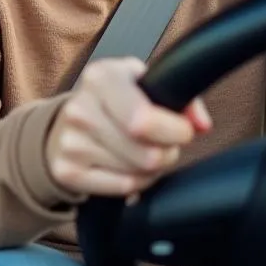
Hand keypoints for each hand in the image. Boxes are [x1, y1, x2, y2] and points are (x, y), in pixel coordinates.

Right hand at [45, 57, 212, 197]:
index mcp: (100, 77)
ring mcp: (70, 142)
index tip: (180, 128)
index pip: (144, 120)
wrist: (67, 120)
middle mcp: (80, 108)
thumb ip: (179, 93)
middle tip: (160, 143)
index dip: (174, 131)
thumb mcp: (143, 81)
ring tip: (140, 152)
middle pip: (147, 155)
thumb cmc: (116, 100)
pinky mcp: (66, 170)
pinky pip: (122, 187)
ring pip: (137, 174)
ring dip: (150, 169)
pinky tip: (127, 166)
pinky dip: (134, 182)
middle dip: (166, 153)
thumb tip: (199, 124)